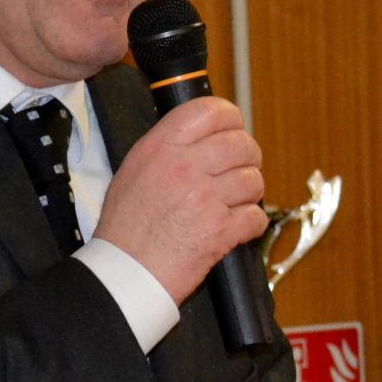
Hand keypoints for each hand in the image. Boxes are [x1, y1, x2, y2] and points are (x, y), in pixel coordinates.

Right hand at [92, 96, 266, 303]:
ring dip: (249, 192)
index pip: (210, 110)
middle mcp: (184, 166)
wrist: (126, 270)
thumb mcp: (134, 168)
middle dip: (248, 157)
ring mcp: (204, 198)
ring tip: (233, 201)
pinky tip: (234, 226)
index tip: (233, 128)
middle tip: (239, 169)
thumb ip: (167, 146)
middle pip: (241, 144)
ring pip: (253, 179)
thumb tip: (202, 134)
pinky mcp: (220, 230)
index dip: (230, 117)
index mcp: (161, 146)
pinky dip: (251, 223)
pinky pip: (256, 216)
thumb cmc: (126, 224)